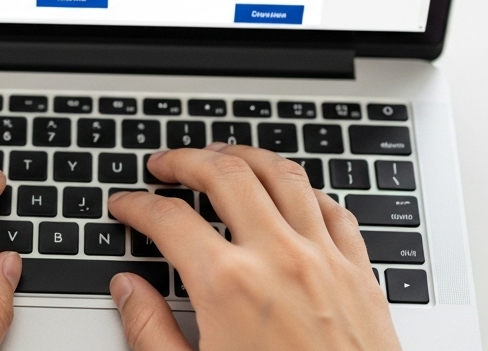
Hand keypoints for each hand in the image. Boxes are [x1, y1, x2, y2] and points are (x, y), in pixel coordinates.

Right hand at [107, 143, 400, 350]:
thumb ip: (152, 332)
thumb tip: (128, 291)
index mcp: (229, 287)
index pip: (168, 219)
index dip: (138, 206)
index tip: (127, 206)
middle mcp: (279, 259)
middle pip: (225, 175)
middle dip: (186, 161)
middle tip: (165, 165)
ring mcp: (325, 261)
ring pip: (283, 176)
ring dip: (246, 157)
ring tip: (223, 156)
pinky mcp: (360, 275)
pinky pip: (332, 209)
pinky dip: (305, 189)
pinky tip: (290, 192)